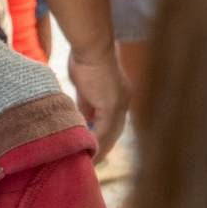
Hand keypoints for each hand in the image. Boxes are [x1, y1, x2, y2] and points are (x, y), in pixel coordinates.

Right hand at [67, 42, 130, 159]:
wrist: (92, 47)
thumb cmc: (85, 58)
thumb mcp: (84, 85)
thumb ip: (85, 102)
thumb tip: (82, 118)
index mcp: (119, 94)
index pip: (112, 120)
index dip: (104, 134)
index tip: (93, 145)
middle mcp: (123, 100)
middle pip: (116, 130)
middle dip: (105, 145)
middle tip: (94, 160)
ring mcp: (119, 103)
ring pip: (112, 132)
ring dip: (102, 147)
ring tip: (91, 161)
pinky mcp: (111, 104)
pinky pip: (104, 129)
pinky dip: (97, 141)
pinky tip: (89, 150)